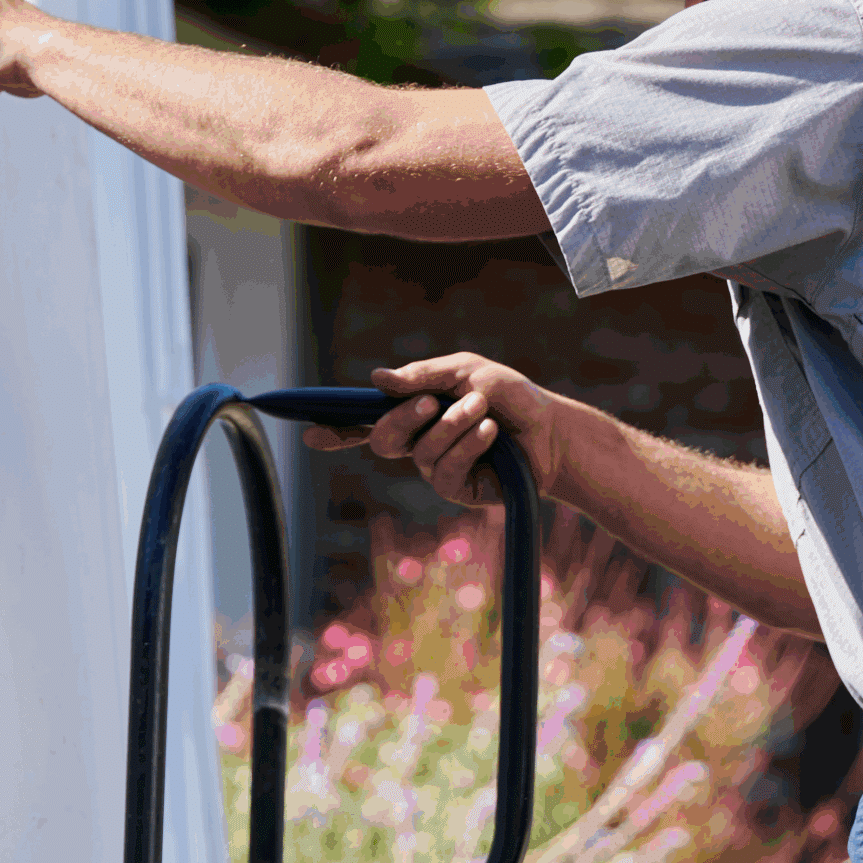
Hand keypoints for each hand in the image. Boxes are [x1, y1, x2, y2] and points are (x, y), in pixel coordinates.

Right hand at [302, 354, 567, 508]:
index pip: (367, 422)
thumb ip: (422, 376)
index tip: (310, 433)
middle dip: (401, 419)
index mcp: (414, 412)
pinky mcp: (458, 490)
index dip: (337, 429)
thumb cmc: (510, 396)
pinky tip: (490, 432)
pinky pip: (445, 470)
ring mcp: (436, 468)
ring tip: (482, 409)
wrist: (552, 428)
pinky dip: (468, 444)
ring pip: (419, 452)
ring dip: (452, 424)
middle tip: (430, 401)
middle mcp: (418, 442)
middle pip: (381, 441)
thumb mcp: (467, 372)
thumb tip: (377, 380)